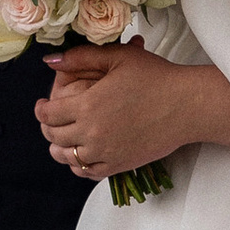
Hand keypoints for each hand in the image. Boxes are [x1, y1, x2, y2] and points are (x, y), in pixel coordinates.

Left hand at [36, 45, 200, 181]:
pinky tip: (81, 154)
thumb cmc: (156, 77)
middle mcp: (91, 133)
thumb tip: (50, 61)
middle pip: (54, 137)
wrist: (187, 106)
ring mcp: (105, 153)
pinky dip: (78, 165)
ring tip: (63, 139)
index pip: (48, 115)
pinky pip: (87, 172)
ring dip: (59, 148)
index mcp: (87, 105)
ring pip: (67, 158)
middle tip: (51, 120)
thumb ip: (81, 57)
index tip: (43, 105)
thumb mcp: (118, 57)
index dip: (41, 109)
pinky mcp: (119, 165)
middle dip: (48, 127)